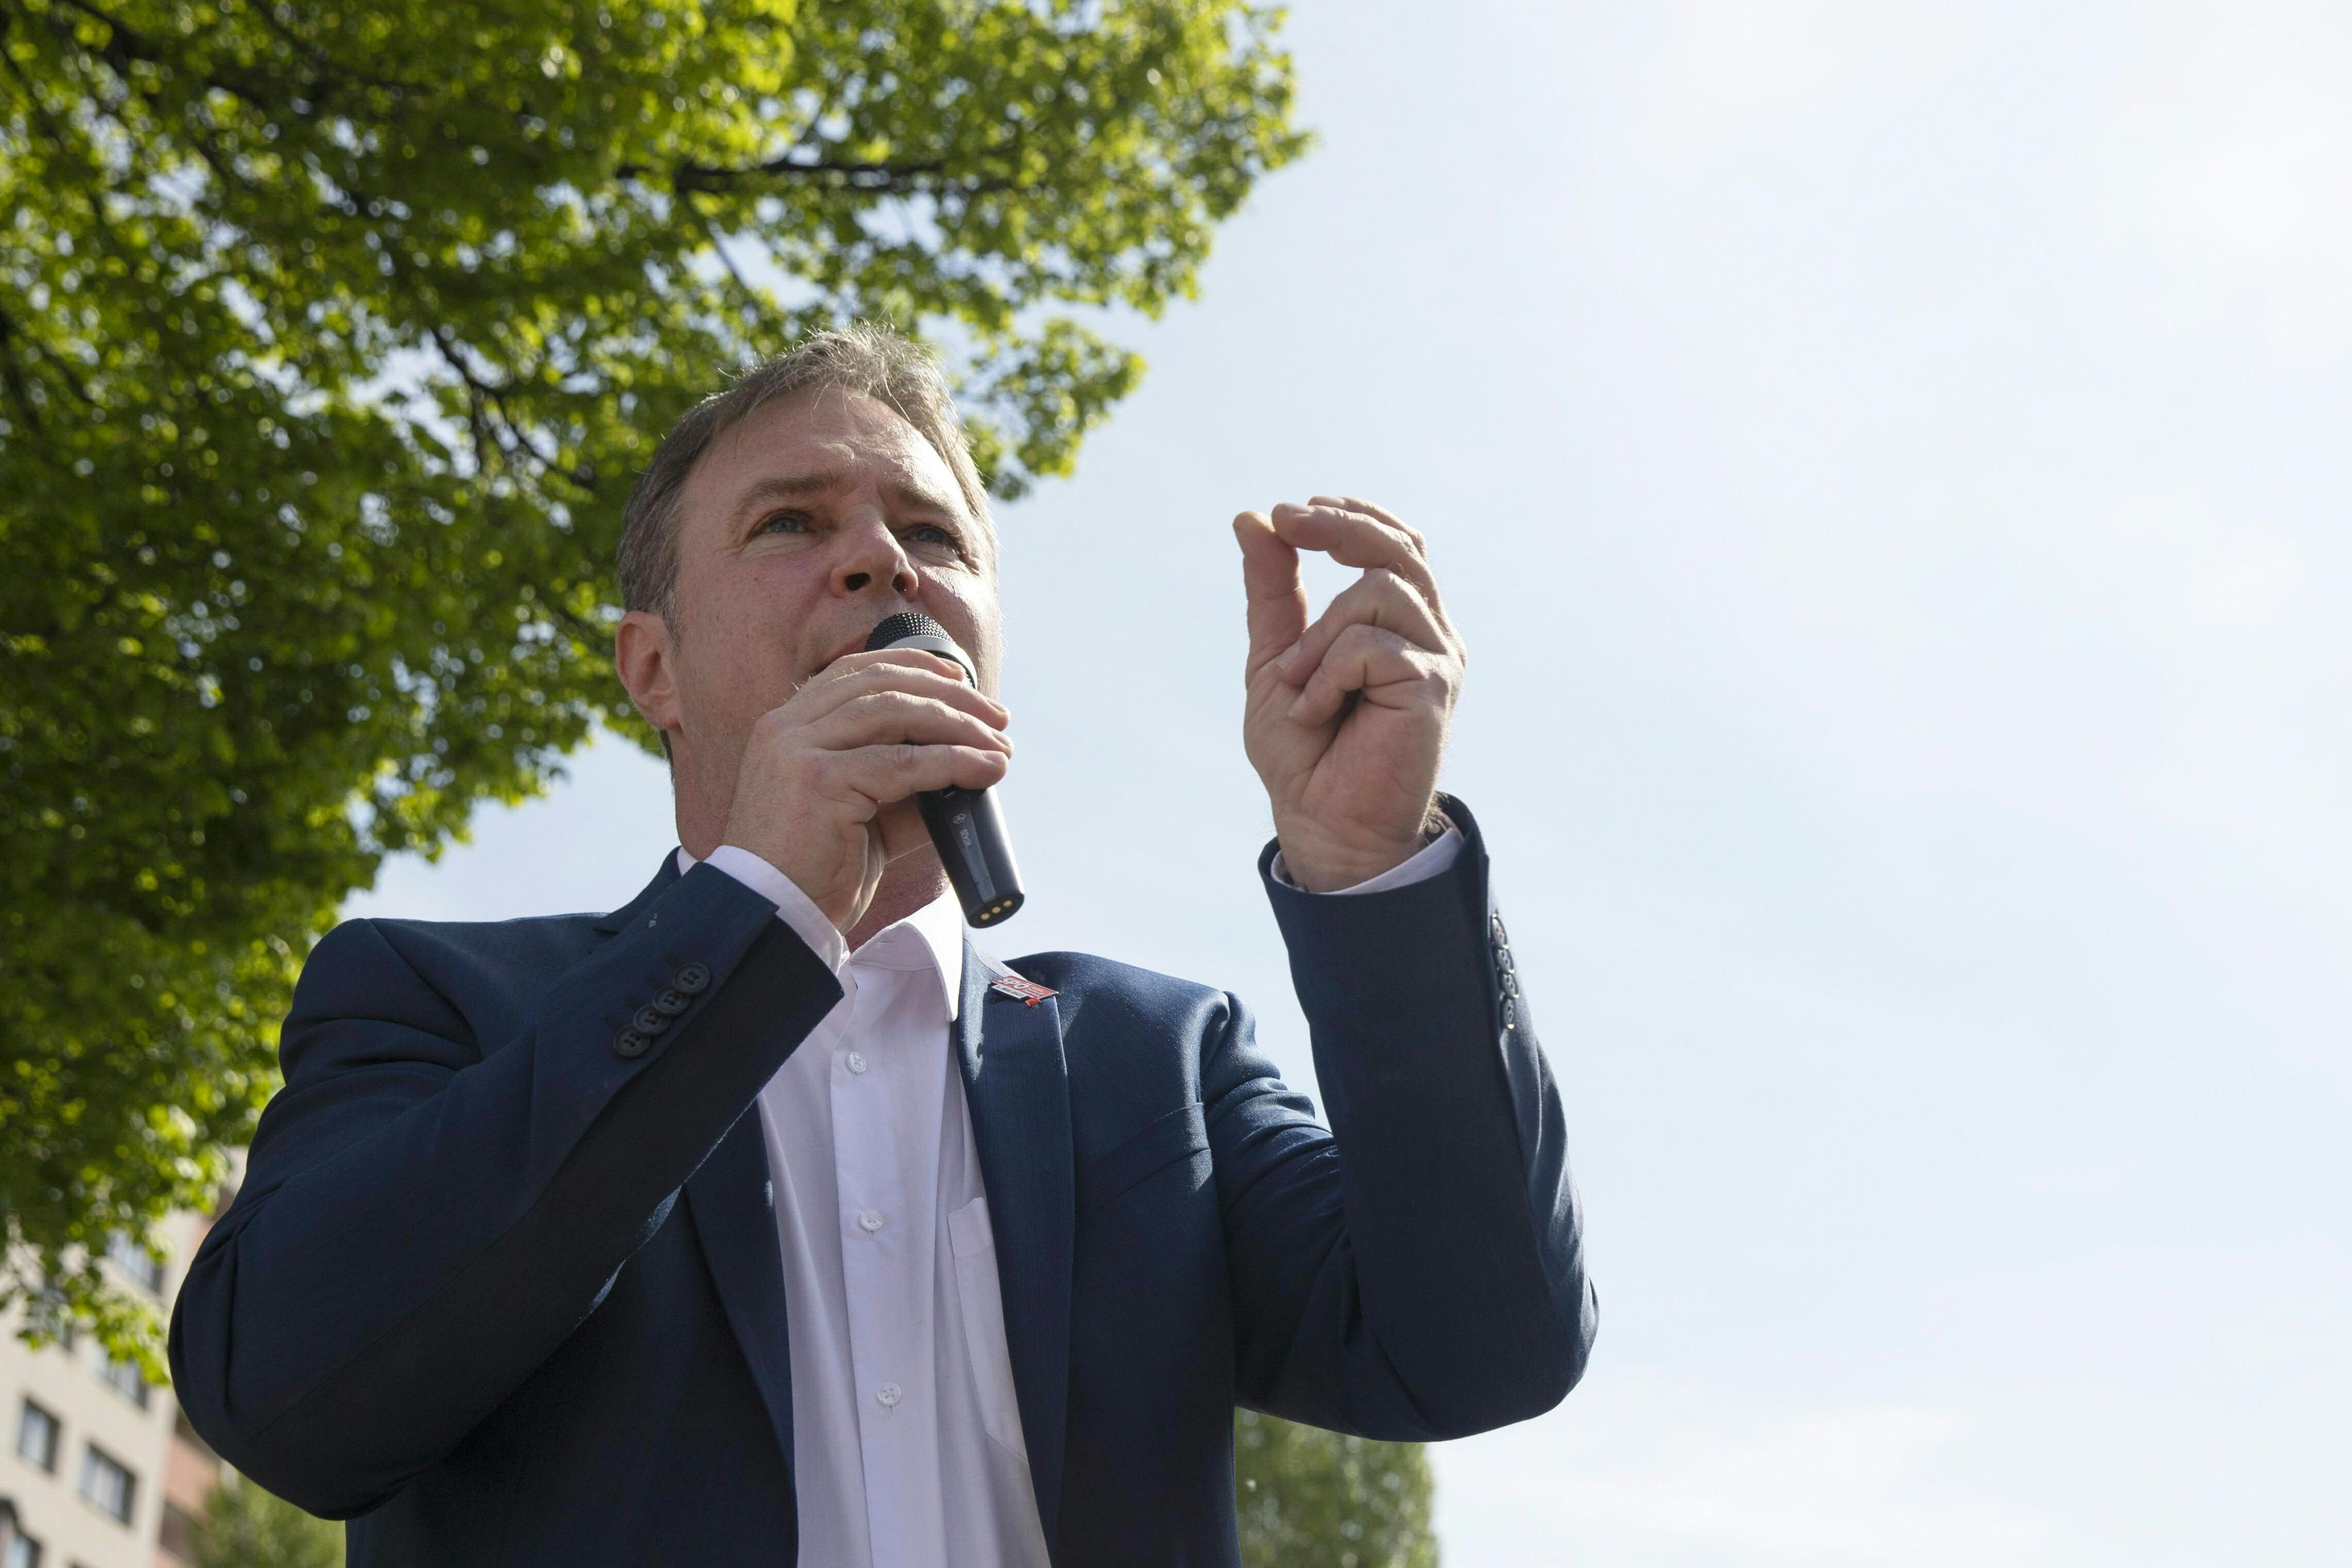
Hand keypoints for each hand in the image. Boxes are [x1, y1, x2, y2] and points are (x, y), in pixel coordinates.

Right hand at [720, 650, 1011, 932]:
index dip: (911, 667)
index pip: (853, 672)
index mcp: (786, 728)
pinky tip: (984, 770)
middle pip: (880, 685)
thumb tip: (962, 772)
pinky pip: (902, 763)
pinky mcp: (819, 782)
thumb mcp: (857, 817)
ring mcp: (799, 751)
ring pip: (895, 713)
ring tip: (999, 746)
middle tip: (997, 719)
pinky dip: (952, 762)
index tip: (959, 680)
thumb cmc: (810, 872)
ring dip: (958, 725)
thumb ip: (898, 788)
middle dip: (949, 695)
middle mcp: (786, 729)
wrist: (771, 917)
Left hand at [1234, 497, 1463, 890]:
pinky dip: (1327, 674)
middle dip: (1337, 526)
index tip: (1290, 513)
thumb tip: (1251, 518)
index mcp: (1400, 621)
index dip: (1352, 516)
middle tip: (1286, 521)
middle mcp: (1429, 633)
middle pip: (1399, 547)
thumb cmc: (1306, 751)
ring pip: (1378, 590)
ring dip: (1318, 635)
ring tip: (1298, 686)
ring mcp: (1437, 658)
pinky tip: (1317, 712)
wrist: (1323, 823)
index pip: (1397, 543)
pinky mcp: (1433, 686)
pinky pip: (1370, 645)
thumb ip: (1273, 592)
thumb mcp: (1277, 657)